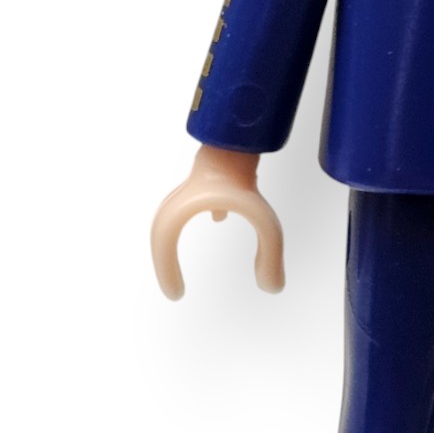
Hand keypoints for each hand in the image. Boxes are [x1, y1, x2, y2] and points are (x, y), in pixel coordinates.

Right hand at [151, 145, 284, 298]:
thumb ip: (270, 255)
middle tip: (173, 284)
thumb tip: (273, 288)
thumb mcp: (263, 222)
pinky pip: (193, 202)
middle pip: (160, 231)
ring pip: (173, 215)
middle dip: (164, 259)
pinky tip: (221, 217)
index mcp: (184, 208)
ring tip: (182, 255)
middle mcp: (181, 198)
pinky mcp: (207, 176)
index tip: (176, 293)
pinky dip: (197, 216)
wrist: (241, 139)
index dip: (165, 271)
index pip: (163, 243)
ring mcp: (192, 185)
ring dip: (176, 237)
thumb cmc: (246, 175)